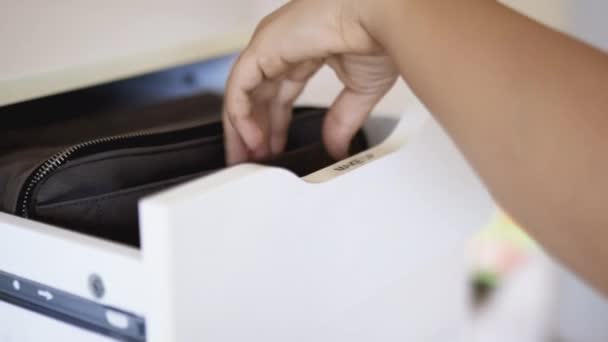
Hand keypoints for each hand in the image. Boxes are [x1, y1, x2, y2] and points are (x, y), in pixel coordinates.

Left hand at [223, 0, 398, 163]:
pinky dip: (241, 116)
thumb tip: (335, 147)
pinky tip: (252, 139)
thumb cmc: (377, 34)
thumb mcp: (359, 90)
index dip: (274, 125)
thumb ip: (342, 120)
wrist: (380, 17)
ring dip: (243, 128)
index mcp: (306, 51)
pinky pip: (239, 87)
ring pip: (242, 93)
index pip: (280, 93)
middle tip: (251, 160)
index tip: (273, 150)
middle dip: (253, 131)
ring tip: (246, 157)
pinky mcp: (262, 47)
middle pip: (256, 96)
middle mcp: (283, 46)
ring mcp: (270, 45)